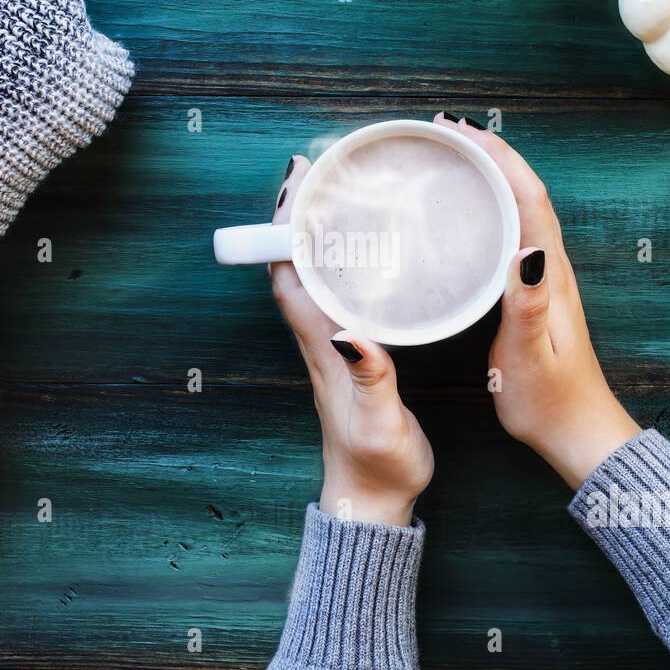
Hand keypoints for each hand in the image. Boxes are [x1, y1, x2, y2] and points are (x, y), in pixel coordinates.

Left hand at [269, 156, 433, 525]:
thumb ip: (372, 379)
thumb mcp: (381, 424)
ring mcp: (333, 348)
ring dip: (321, 233)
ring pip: (317, 276)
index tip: (300, 180)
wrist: (371, 503)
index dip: (288, 226)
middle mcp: (321, 341)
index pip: (291, 275)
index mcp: (323, 349)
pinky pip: (340, 295)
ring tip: (342, 192)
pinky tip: (367, 251)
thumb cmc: (378, 466)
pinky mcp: (351, 357)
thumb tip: (352, 332)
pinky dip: (345, 263)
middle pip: (297, 265)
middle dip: (302, 214)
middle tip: (324, 167)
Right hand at [435, 114, 640, 489]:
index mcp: (549, 276)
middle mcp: (550, 269)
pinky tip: (466, 216)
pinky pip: (511, 234)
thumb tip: (524, 250)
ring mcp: (543, 280)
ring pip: (519, 210)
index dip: (499, 157)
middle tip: (446, 132)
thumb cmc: (549, 402)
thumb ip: (527, 305)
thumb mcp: (530, 357)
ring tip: (453, 157)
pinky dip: (490, 209)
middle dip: (491, 154)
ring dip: (491, 176)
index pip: (528, 198)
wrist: (578, 433)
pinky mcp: (533, 295)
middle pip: (524, 192)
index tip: (461, 132)